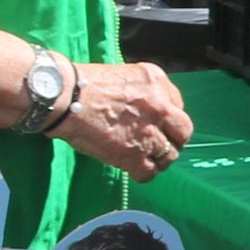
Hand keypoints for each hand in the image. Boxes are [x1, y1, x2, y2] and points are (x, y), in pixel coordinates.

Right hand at [55, 60, 193, 178]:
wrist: (66, 98)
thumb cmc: (85, 84)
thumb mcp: (125, 75)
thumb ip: (143, 92)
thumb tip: (144, 109)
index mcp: (157, 82)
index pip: (177, 106)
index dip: (168, 119)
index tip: (158, 124)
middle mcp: (161, 106)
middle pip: (183, 131)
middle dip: (174, 140)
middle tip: (160, 144)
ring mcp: (149, 132)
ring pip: (169, 155)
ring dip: (159, 159)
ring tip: (146, 158)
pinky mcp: (133, 154)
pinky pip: (149, 172)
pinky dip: (144, 174)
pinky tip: (135, 169)